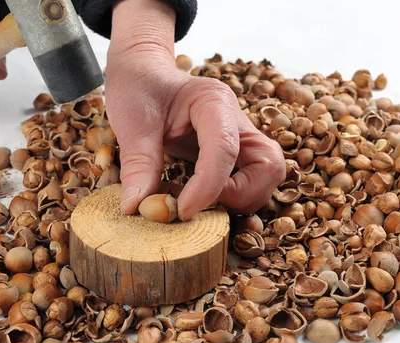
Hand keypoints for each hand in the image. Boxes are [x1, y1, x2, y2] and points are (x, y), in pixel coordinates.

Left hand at [106, 0, 285, 220]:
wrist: (143, 73)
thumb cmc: (138, 88)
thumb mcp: (132, 124)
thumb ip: (138, 166)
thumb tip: (137, 208)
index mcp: (213, 102)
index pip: (225, 148)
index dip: (208, 187)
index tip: (181, 211)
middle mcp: (236, 119)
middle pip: (268, 164)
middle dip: (240, 194)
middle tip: (198, 203)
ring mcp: (240, 135)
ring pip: (268, 174)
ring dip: (242, 198)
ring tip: (200, 201)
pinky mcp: (235, 151)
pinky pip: (252, 179)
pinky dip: (235, 196)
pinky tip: (203, 197)